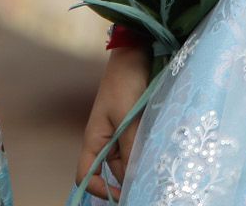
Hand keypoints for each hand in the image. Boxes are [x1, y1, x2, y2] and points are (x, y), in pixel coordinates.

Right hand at [78, 46, 151, 200]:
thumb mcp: (128, 118)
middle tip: (147, 187)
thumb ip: (130, 148)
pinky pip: (137, 147)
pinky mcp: (134, 125)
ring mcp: (119, 132)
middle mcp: (104, 140)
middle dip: (125, 181)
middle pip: (111, 171)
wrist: (135, 55)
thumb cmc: (125, 84)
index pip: (86, 175)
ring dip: (138, 166)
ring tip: (156, 172)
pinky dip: (145, 153)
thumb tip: (133, 178)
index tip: (121, 195)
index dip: (99, 189)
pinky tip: (159, 155)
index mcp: (93, 139)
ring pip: (127, 160)